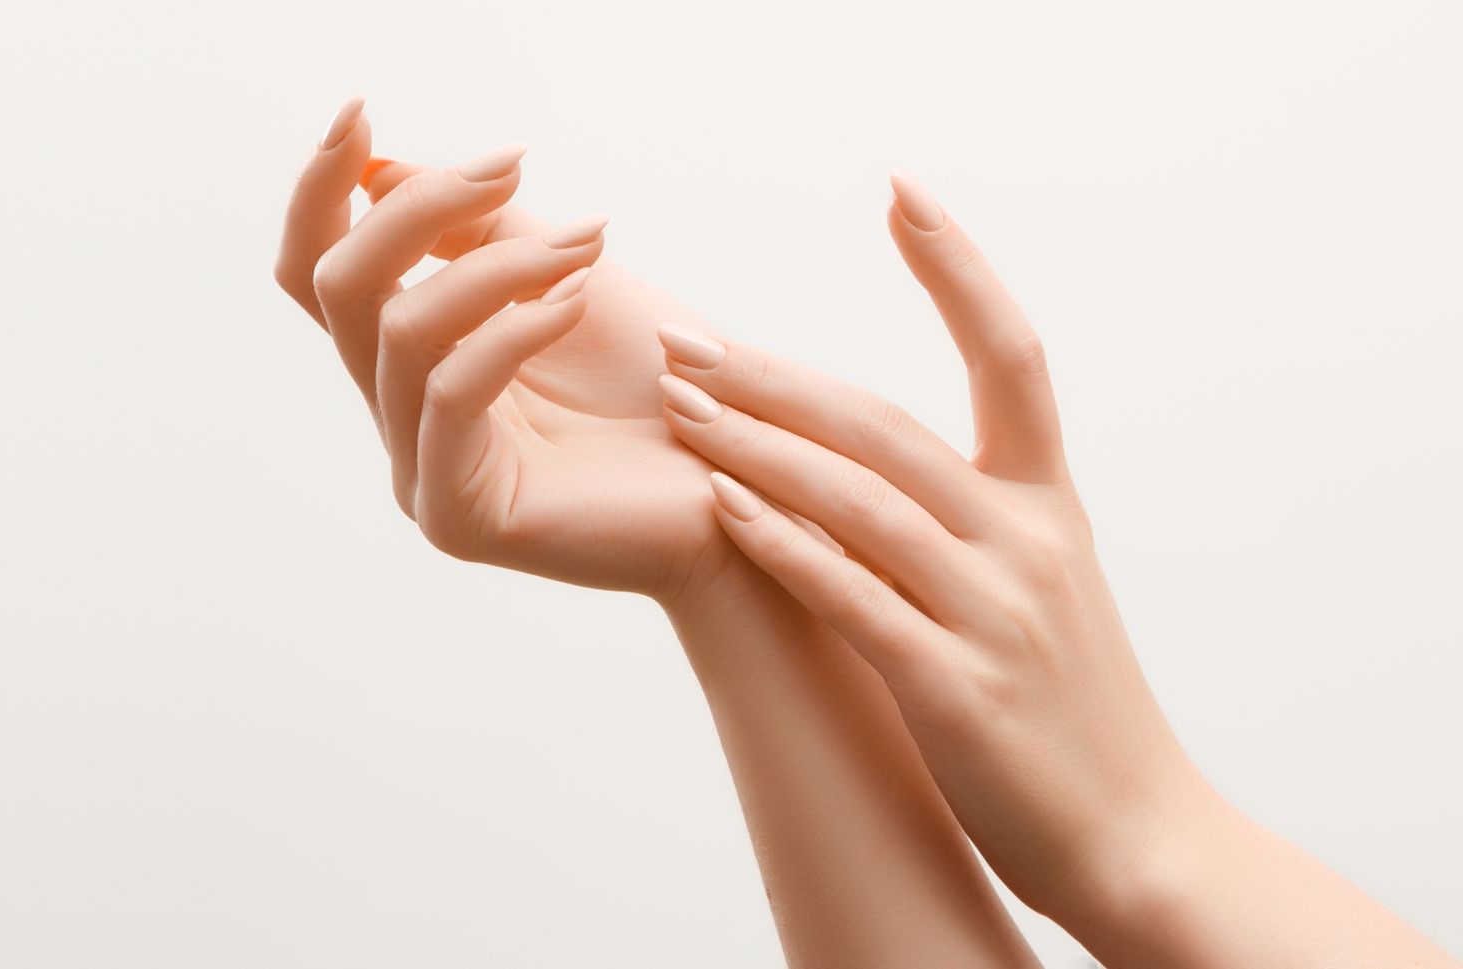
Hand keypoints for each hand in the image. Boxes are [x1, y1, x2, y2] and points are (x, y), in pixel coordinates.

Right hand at [274, 97, 741, 598]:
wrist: (745, 489)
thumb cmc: (663, 390)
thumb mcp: (562, 276)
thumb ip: (474, 229)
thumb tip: (382, 167)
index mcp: (413, 367)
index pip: (323, 276)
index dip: (321, 193)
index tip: (360, 112)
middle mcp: (402, 422)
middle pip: (339, 290)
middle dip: (416, 208)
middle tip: (511, 172)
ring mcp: (422, 475)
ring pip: (399, 332)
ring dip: (497, 264)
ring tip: (584, 243)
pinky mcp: (461, 518)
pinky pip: (453, 393)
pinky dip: (515, 326)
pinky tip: (578, 298)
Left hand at [653, 172, 1207, 917]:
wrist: (1143, 839)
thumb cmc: (1074, 713)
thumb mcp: (1046, 590)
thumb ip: (973, 520)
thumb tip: (869, 464)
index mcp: (1049, 506)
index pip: (1012, 355)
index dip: (958, 268)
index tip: (902, 193)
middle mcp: (1026, 542)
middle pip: (885, 424)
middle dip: (775, 376)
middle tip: (686, 339)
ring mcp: (993, 614)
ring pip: (856, 499)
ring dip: (754, 445)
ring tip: (676, 405)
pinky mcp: (955, 688)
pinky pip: (850, 597)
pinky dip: (780, 546)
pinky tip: (718, 506)